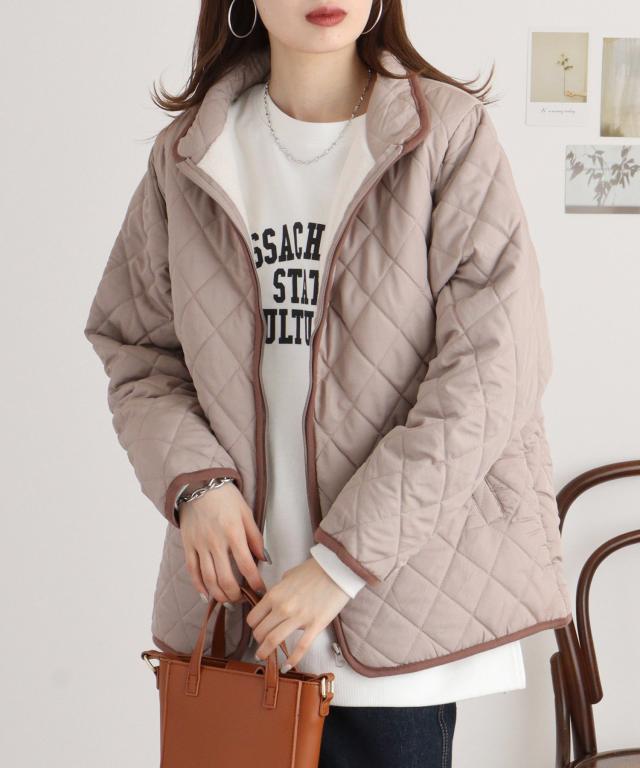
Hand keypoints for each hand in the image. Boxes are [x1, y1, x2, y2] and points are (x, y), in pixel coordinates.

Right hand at [179, 481, 267, 602]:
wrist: (199, 485)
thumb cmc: (226, 498)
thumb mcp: (246, 513)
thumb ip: (255, 537)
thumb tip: (265, 558)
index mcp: (233, 533)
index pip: (246, 565)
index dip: (255, 582)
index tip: (260, 590)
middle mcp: (215, 542)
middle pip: (225, 578)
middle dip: (235, 595)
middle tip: (242, 600)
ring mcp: (200, 545)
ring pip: (208, 579)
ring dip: (219, 595)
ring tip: (227, 600)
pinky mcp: (188, 545)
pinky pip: (192, 571)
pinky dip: (199, 586)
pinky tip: (207, 594)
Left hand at [246, 556, 350, 669]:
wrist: (337, 569)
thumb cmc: (314, 570)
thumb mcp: (289, 575)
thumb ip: (279, 589)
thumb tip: (274, 598)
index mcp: (274, 594)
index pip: (253, 618)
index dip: (253, 626)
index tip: (257, 629)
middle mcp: (282, 607)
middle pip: (260, 631)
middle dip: (258, 640)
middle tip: (261, 644)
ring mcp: (298, 618)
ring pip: (273, 641)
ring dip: (265, 652)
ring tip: (263, 657)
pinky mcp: (315, 626)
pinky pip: (300, 648)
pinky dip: (292, 660)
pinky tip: (287, 666)